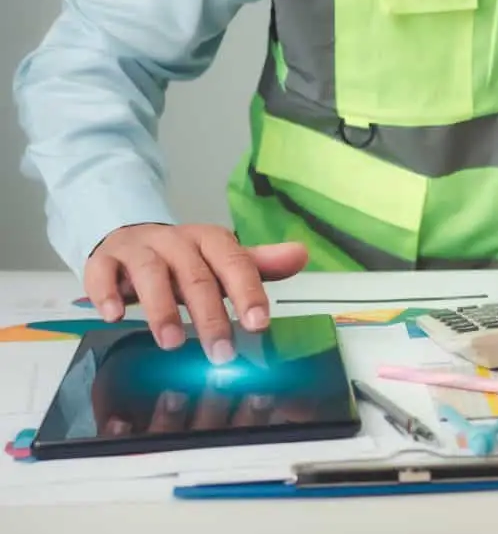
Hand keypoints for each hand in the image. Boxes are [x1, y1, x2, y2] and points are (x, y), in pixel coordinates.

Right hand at [84, 224, 307, 363]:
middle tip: (221, 352)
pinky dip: (107, 294)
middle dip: (210, 315)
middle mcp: (175, 241)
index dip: (247, 292)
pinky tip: (114, 316)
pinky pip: (103, 272)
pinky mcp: (105, 259)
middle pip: (195, 276)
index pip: (234, 262)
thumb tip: (301, 254)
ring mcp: (139, 249)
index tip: (258, 324)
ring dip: (162, 310)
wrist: (133, 238)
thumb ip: (260, 264)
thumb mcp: (223, 261)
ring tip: (173, 343)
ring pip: (151, 274)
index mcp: (210, 240)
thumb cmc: (186, 259)